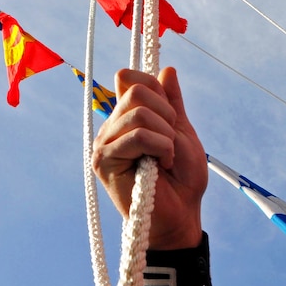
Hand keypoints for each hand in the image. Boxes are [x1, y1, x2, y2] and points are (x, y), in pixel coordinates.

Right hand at [93, 67, 206, 249]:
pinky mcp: (103, 162)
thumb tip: (167, 69)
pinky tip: (161, 164)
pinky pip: (136, 136)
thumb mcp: (182, 132)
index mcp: (127, 118)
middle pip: (135, 90)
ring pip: (137, 112)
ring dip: (165, 134)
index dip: (157, 89)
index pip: (131, 78)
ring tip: (167, 156)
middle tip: (171, 140)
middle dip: (165, 113)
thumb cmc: (182, 180)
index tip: (170, 118)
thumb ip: (173, 103)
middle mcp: (111, 128)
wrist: (181, 216)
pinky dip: (160, 146)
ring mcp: (104, 144)